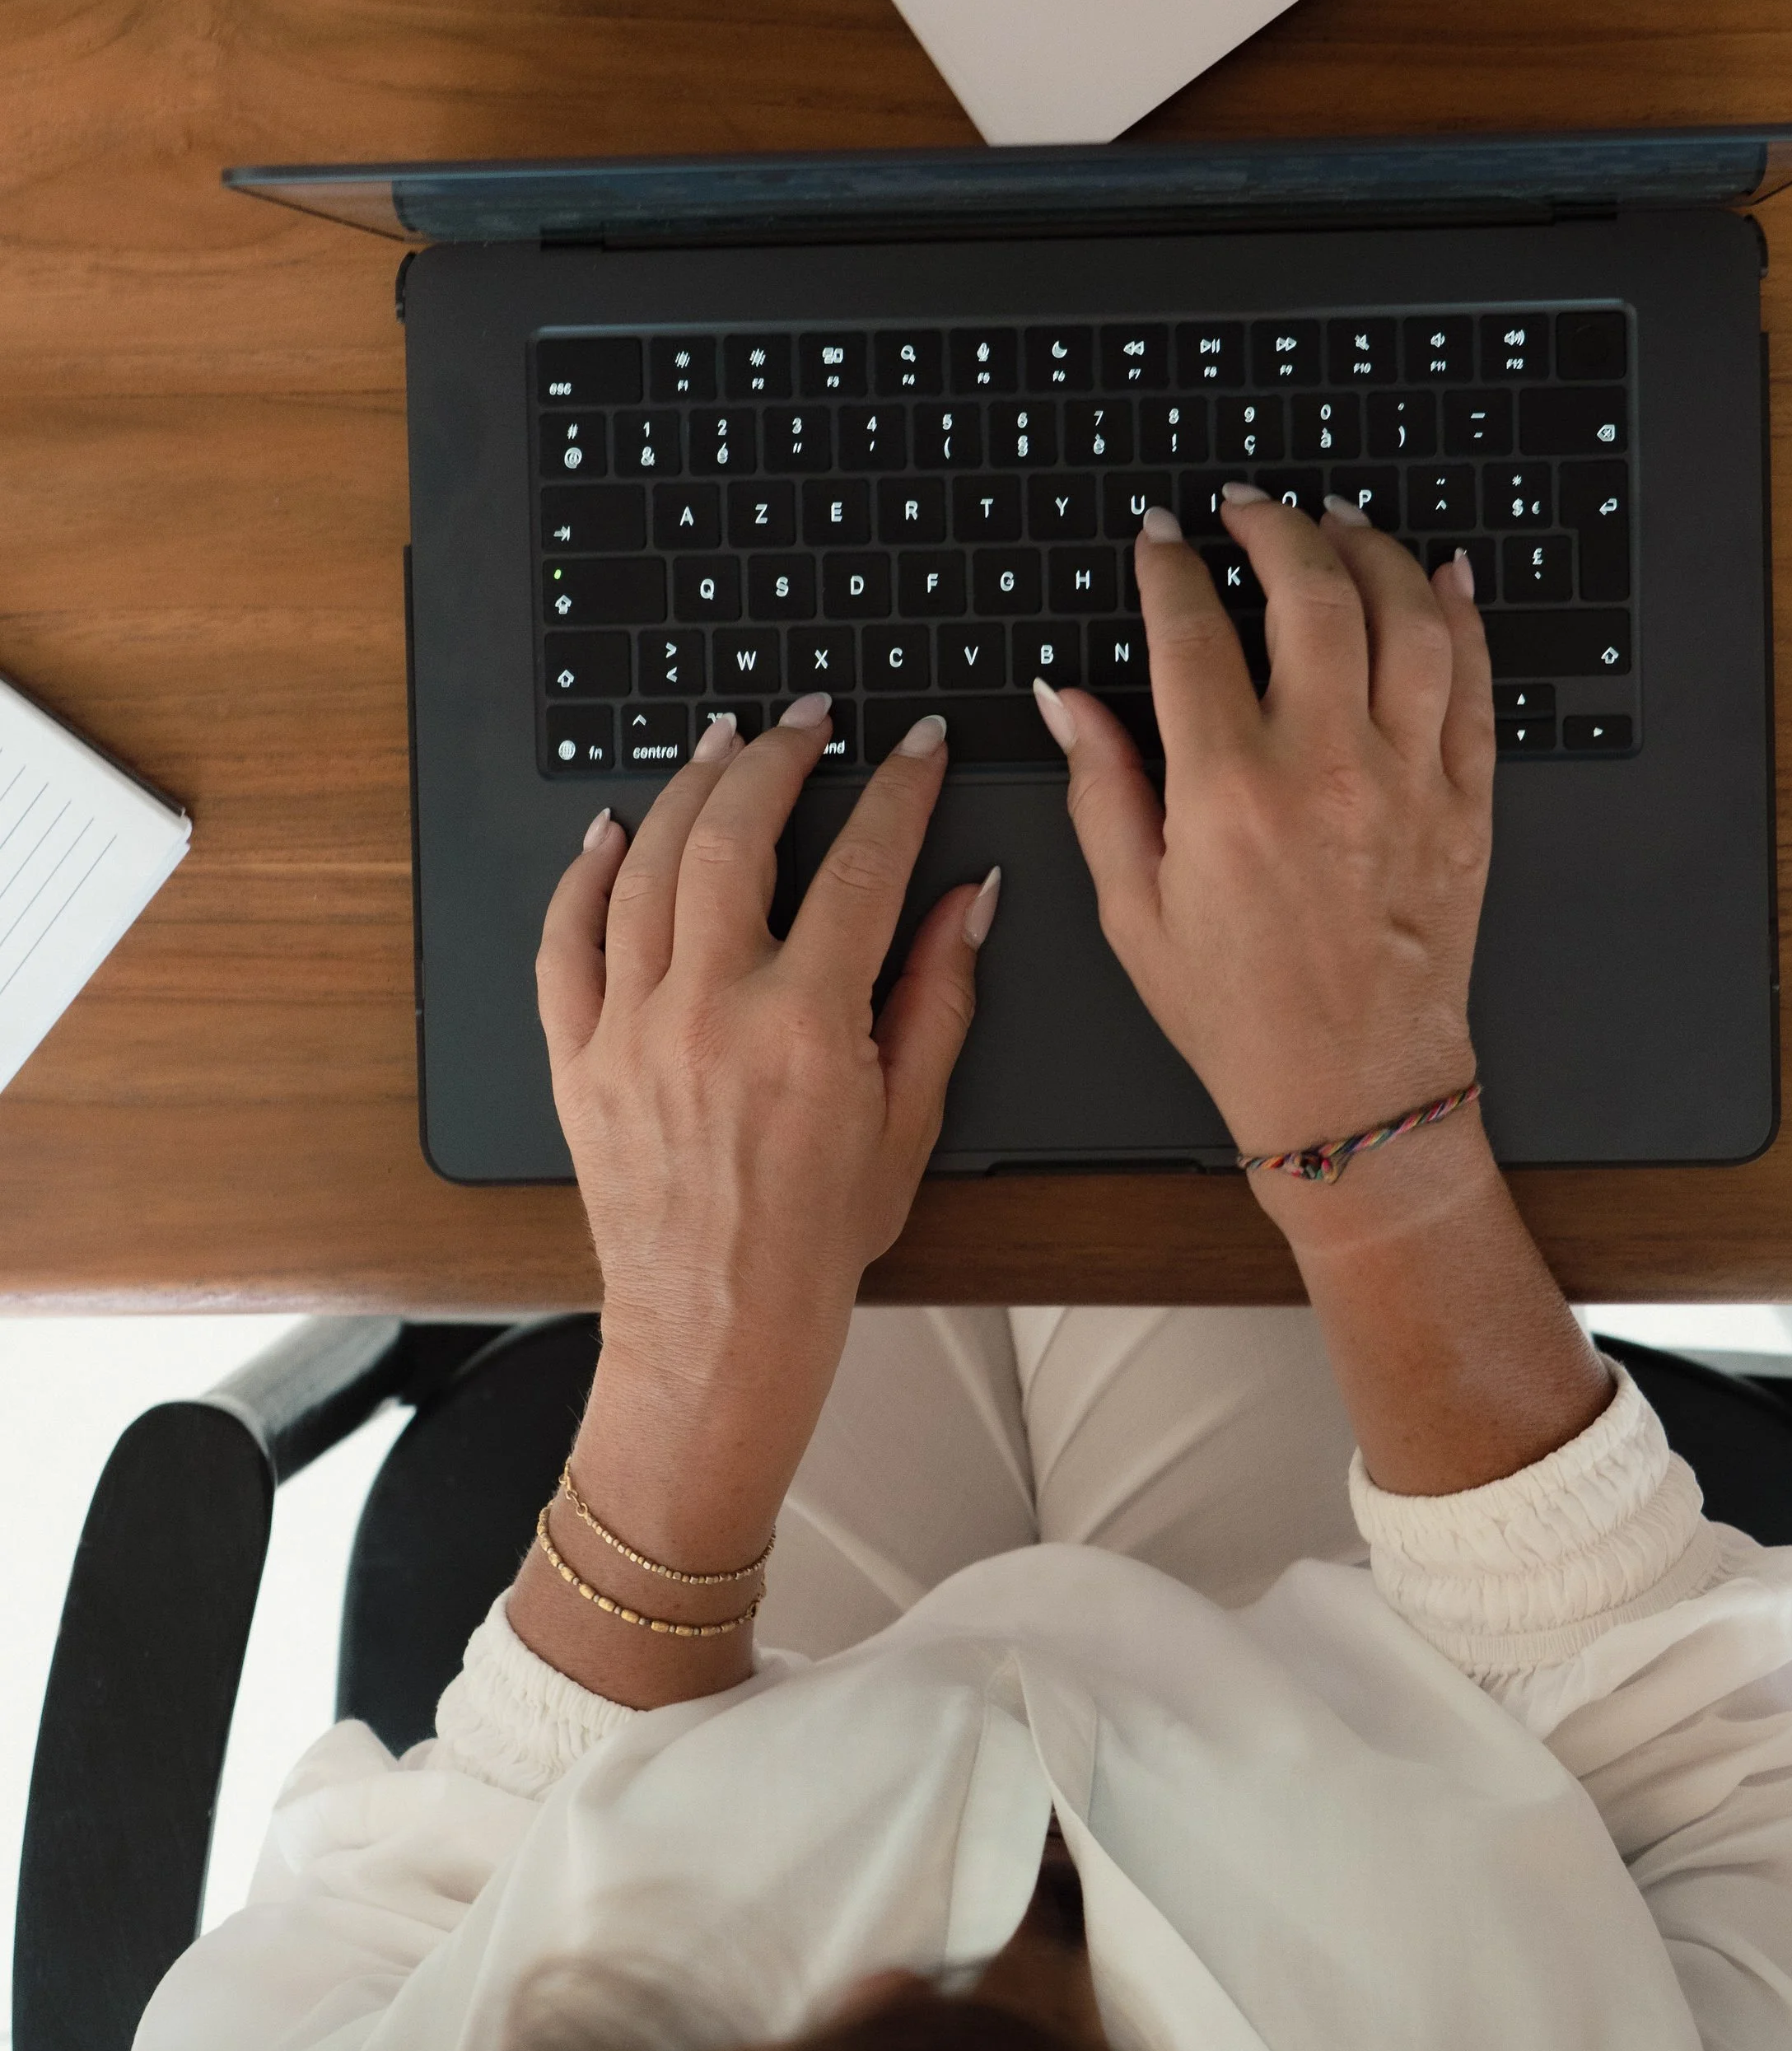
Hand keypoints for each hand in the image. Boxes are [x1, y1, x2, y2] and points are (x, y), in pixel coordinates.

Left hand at [534, 697, 994, 1550]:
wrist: (717, 1328)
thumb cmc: (819, 1239)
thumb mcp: (909, 1120)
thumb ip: (939, 996)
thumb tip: (967, 898)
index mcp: (805, 1027)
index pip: (864, 865)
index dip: (898, 790)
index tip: (914, 747)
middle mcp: (710, 1011)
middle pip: (736, 834)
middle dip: (778, 756)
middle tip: (806, 721)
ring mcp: (631, 1028)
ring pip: (648, 867)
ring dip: (688, 788)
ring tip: (722, 743)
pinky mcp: (577, 1057)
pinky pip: (565, 941)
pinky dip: (584, 875)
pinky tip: (613, 829)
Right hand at [1037, 490, 1493, 1176]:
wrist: (1353, 1090)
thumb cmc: (1237, 1011)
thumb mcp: (1133, 910)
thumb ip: (1100, 788)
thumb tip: (1068, 697)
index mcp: (1228, 793)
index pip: (1191, 632)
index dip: (1168, 566)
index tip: (1158, 537)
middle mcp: (1325, 769)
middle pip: (1310, 592)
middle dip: (1273, 526)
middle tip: (1247, 506)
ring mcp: (1408, 780)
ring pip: (1406, 615)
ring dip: (1370, 548)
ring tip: (1337, 520)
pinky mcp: (1466, 802)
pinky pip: (1475, 682)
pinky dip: (1460, 614)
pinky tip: (1438, 573)